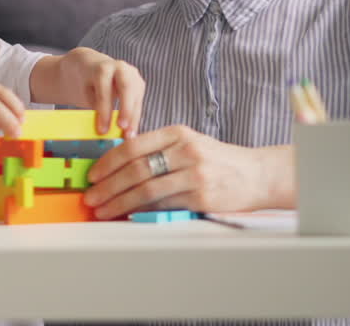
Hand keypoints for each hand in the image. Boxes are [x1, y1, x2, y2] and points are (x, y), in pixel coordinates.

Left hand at [57, 47, 144, 136]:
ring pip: (136, 96)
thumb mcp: (85, 92)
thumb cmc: (88, 82)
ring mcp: (132, 74)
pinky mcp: (139, 83)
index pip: (104, 90)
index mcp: (102, 68)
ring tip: (129, 135)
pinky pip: (139, 101)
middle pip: (126, 88)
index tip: (102, 130)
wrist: (92, 66)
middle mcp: (119, 68)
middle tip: (121, 128)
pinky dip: (136, 117)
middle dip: (125, 109)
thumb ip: (95, 107)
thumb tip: (103, 130)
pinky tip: (132, 130)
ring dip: (134, 117)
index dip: (104, 111)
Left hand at [82, 125, 290, 218]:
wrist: (258, 174)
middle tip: (91, 197)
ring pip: (147, 190)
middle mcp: (186, 151)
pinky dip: (142, 212)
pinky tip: (128, 216)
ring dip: (120, 202)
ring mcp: (195, 175)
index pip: (133, 146)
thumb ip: (158, 149)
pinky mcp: (202, 198)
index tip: (93, 175)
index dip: (108, 162)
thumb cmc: (217, 160)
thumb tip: (118, 165)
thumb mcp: (189, 142)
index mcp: (178, 134)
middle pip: (136, 169)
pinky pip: (165, 206)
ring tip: (103, 210)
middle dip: (108, 186)